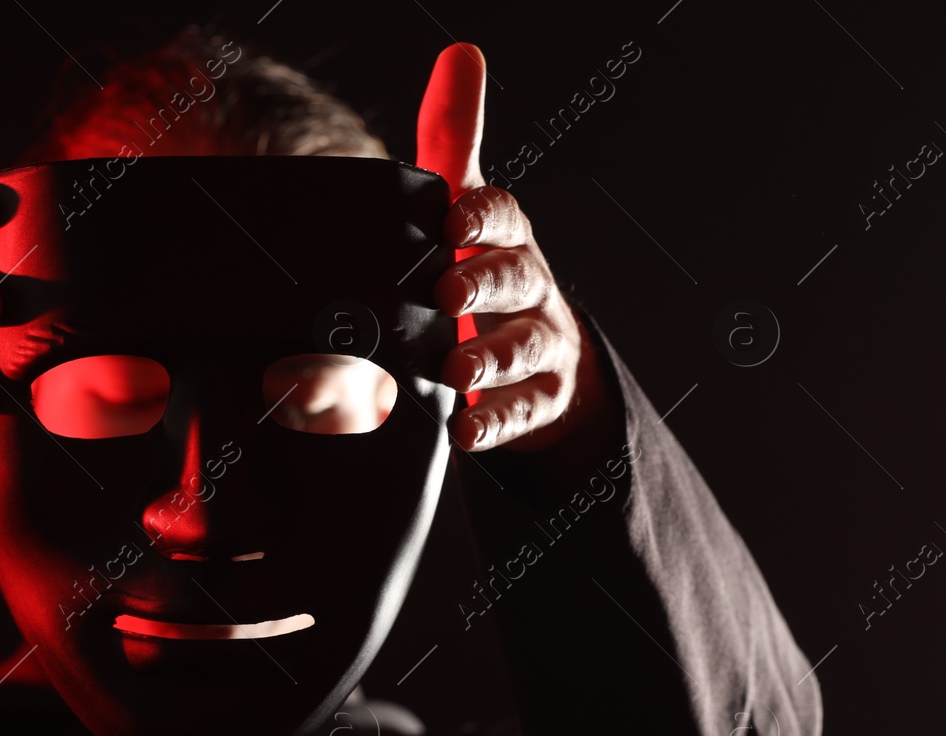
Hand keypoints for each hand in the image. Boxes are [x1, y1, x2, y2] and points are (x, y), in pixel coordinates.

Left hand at [415, 44, 610, 453]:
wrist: (537, 361)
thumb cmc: (485, 272)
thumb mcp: (467, 209)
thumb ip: (456, 139)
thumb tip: (461, 52)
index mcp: (506, 237)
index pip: (502, 216)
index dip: (481, 216)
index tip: (451, 222)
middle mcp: (529, 288)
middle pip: (516, 280)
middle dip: (485, 285)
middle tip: (446, 295)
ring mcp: (538, 347)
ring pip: (522, 350)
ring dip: (490, 361)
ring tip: (456, 372)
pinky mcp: (536, 403)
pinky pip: (520, 415)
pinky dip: (493, 424)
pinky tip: (463, 433)